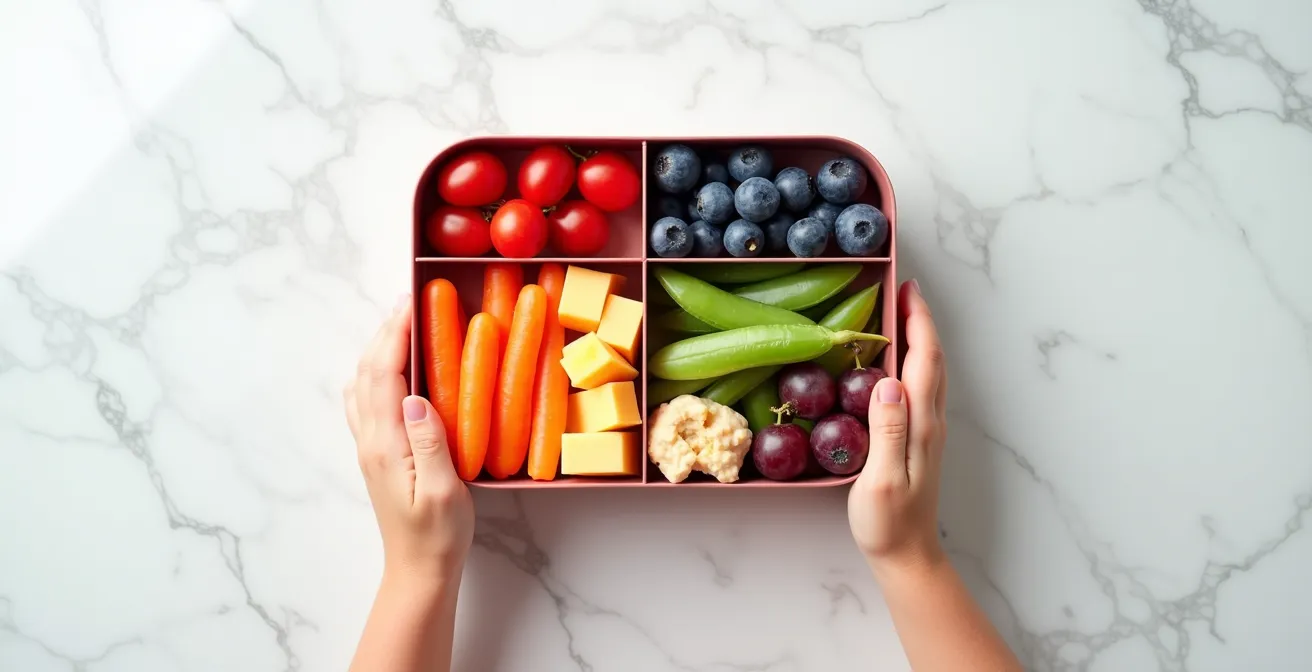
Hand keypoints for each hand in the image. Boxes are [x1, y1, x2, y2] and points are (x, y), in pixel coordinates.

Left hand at [344, 296, 473, 585]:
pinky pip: (365, 401)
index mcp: (386, 443)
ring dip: (377, 348)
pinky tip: (392, 370)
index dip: (396, 333)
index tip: (413, 302)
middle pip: (367, 371)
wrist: (418, 570)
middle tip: (410, 301)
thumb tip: (415, 397)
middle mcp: (369, 439)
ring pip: (361, 383)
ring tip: (402, 325)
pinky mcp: (376, 454)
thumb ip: (430, 442)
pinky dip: (375, 372)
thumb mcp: (444, 490)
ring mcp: (368, 446)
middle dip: (385, 331)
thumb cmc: (438, 535)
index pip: (385, 374)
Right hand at [848, 280, 946, 575]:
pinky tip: (897, 363)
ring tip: (901, 316)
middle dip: (922, 321)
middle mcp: (931, 421)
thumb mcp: (882, 478)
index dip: (919, 322)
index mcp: (921, 424)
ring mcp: (928, 431)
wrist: (908, 556)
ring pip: (931, 372)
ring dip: (921, 339)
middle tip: (903, 291)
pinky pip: (922, 388)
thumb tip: (888, 382)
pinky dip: (915, 362)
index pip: (925, 361)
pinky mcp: (920, 440)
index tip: (907, 289)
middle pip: (934, 359)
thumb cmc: (888, 522)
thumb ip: (887, 429)